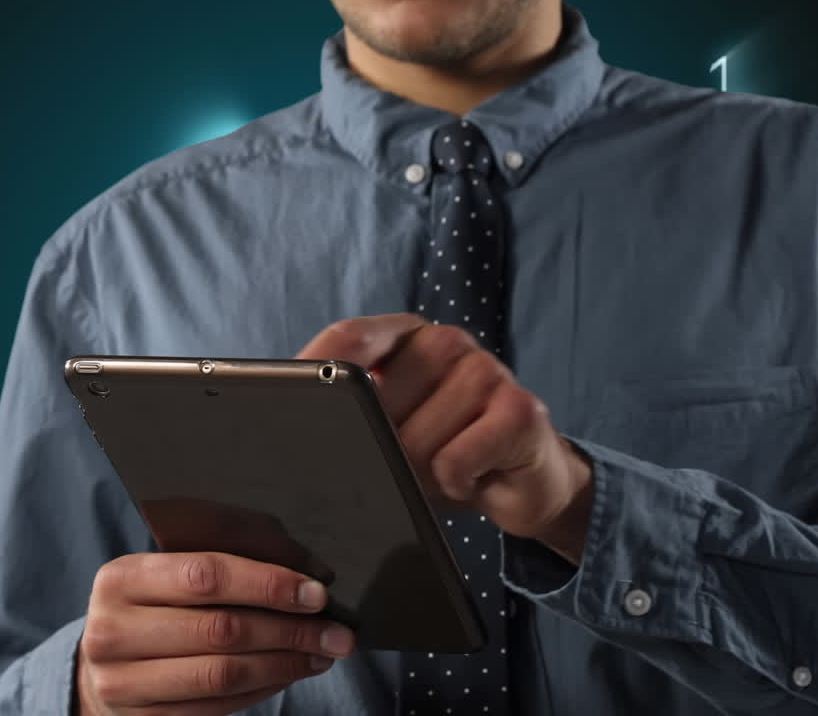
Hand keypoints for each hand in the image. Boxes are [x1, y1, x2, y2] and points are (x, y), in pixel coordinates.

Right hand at [76, 552, 355, 715]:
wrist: (102, 663)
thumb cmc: (153, 605)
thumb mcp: (173, 569)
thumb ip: (230, 559)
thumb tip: (309, 570)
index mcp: (122, 577)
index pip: (206, 576)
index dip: (268, 584)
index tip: (317, 592)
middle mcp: (113, 630)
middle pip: (220, 629)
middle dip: (291, 630)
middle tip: (338, 631)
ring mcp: (122, 682)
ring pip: (223, 674)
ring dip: (285, 664)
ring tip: (324, 653)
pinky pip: (218, 706)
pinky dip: (265, 688)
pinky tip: (292, 672)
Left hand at [296, 313, 593, 563]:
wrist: (525, 480)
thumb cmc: (444, 451)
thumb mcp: (387, 427)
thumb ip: (349, 410)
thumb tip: (294, 423)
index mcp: (405, 334)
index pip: (348, 337)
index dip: (316, 370)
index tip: (292, 410)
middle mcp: (446, 341)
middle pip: (376, 403)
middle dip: (379, 449)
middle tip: (404, 461)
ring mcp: (487, 370)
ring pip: (415, 442)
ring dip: (420, 475)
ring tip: (443, 469)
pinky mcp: (521, 410)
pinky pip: (453, 461)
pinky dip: (455, 483)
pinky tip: (473, 477)